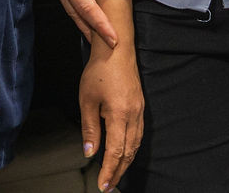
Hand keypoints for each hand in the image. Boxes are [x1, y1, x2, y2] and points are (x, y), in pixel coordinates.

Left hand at [79, 49, 144, 190]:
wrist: (116, 48)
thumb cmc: (99, 71)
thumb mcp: (87, 100)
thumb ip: (90, 129)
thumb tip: (90, 153)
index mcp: (120, 114)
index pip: (116, 151)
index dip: (109, 170)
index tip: (102, 185)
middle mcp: (134, 115)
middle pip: (129, 152)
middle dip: (118, 171)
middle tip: (109, 186)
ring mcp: (139, 110)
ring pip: (136, 144)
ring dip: (127, 161)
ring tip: (116, 173)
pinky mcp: (140, 106)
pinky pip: (139, 133)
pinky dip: (132, 148)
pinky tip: (126, 152)